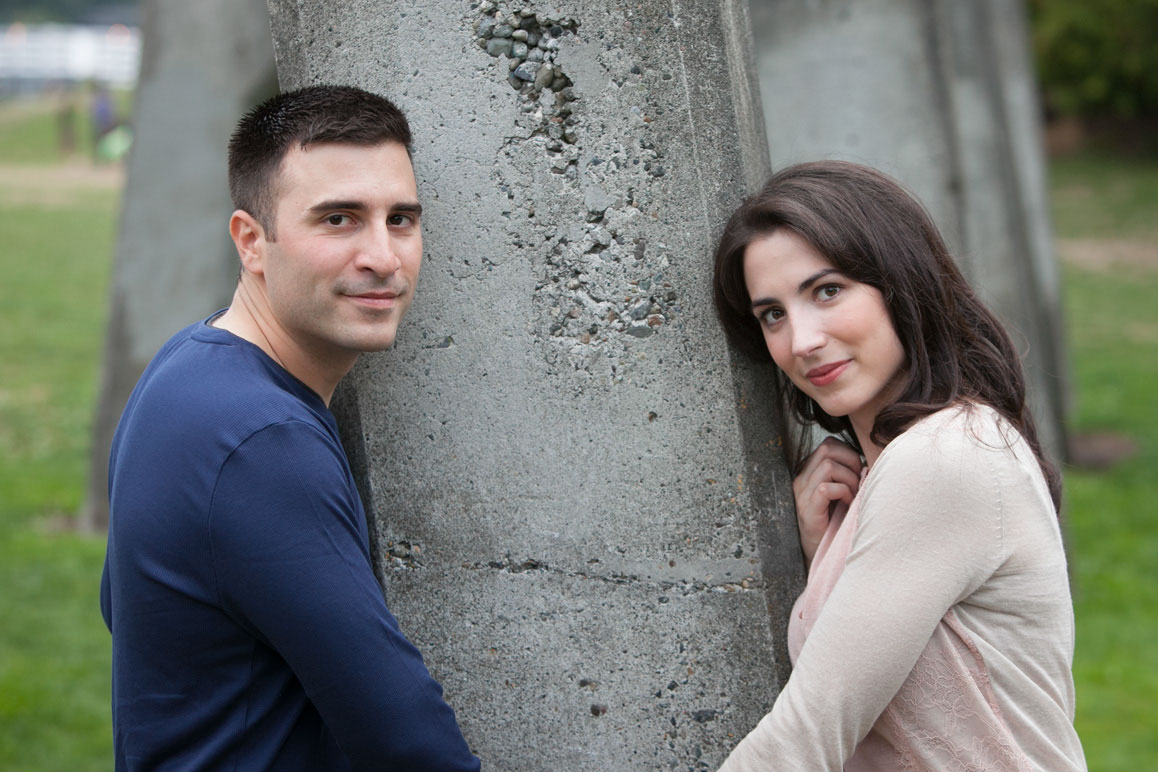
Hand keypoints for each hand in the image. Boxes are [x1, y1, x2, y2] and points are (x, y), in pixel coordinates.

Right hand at [793, 437, 863, 566]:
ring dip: (849, 479)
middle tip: (858, 482)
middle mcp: (801, 479)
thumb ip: (847, 475)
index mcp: (808, 472)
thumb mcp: (841, 493)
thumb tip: (868, 463)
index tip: (857, 472)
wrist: (819, 551)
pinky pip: (826, 488)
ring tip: (854, 495)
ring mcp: (802, 494)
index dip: (848, 453)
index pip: (828, 444)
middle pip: (826, 448)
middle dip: (850, 461)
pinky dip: (843, 492)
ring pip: (828, 465)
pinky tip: (848, 504)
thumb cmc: (835, 522)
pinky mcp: (807, 509)